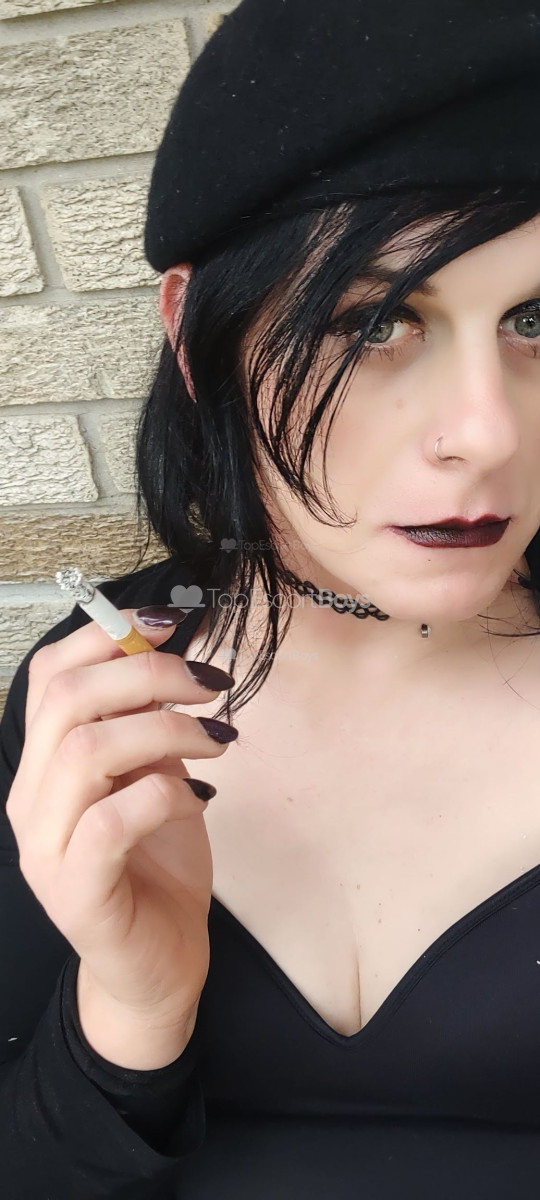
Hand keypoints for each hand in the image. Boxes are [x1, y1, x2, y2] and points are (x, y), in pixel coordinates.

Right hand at [5, 610, 235, 1030]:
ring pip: (86, 751)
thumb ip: (147, 725)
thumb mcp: (154, 776)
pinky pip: (113, 819)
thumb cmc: (155, 866)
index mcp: (44, 764)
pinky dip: (167, 792)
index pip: (49, 675)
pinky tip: (202, 795)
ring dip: (165, 729)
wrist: (156, 967)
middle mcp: (31, 800)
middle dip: (148, 674)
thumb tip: (172, 658)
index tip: (170, 623)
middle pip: (68, 701)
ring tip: (217, 738)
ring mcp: (45, 848)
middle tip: (209, 683)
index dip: (105, 635)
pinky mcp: (77, 891)